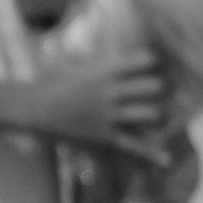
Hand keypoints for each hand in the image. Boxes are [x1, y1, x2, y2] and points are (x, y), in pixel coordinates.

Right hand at [22, 46, 172, 153]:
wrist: (36, 109)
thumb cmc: (49, 83)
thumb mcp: (67, 60)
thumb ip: (80, 53)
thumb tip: (83, 42)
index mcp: (106, 71)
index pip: (143, 61)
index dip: (151, 62)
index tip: (152, 64)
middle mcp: (112, 92)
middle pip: (153, 88)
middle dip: (159, 89)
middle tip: (159, 92)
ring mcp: (111, 116)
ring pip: (150, 114)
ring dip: (156, 114)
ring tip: (157, 114)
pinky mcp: (107, 137)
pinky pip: (135, 146)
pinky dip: (151, 154)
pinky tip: (166, 159)